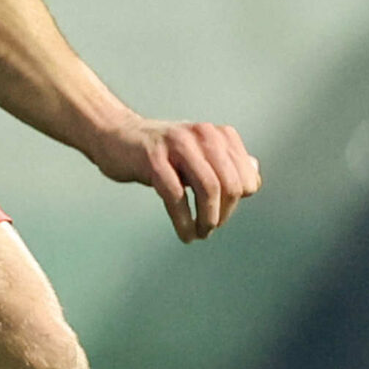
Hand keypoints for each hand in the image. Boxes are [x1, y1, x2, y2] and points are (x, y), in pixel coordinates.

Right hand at [93, 117, 260, 244]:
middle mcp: (201, 134)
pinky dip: (184, 222)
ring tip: (199, 233)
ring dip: (207, 220)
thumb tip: (253, 173)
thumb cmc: (159, 150)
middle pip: (230, 184)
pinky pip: (176, 196)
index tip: (222, 213)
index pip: (246, 178)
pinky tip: (185, 234)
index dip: (237, 202)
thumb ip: (226, 161)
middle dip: (224, 214)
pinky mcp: (152, 159)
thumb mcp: (197, 152)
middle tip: (210, 228)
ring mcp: (177, 145)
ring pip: (209, 189)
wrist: (115, 135)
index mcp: (217, 134)